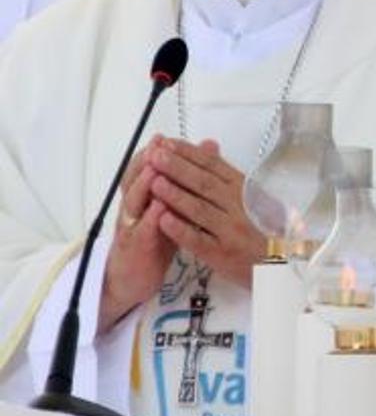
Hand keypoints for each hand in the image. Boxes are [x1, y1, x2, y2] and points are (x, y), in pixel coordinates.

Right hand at [99, 141, 176, 332]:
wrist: (134, 277)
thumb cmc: (156, 239)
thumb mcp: (170, 209)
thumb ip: (183, 184)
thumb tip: (204, 154)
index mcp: (144, 197)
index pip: (145, 170)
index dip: (155, 155)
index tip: (166, 139)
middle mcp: (134, 208)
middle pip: (136, 180)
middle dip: (147, 162)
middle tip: (158, 146)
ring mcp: (132, 227)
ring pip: (135, 202)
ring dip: (144, 185)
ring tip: (156, 170)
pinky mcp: (136, 248)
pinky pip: (142, 232)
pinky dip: (150, 219)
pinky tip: (160, 209)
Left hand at [148, 137, 265, 289]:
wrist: (282, 262)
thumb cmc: (265, 228)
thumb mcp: (253, 197)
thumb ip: (228, 175)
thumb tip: (208, 147)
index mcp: (245, 190)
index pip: (214, 167)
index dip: (190, 154)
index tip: (168, 143)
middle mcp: (239, 207)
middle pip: (204, 184)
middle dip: (178, 168)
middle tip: (155, 155)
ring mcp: (230, 231)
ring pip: (199, 210)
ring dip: (176, 195)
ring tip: (154, 182)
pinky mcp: (222, 254)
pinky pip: (199, 240)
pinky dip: (181, 230)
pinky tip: (163, 220)